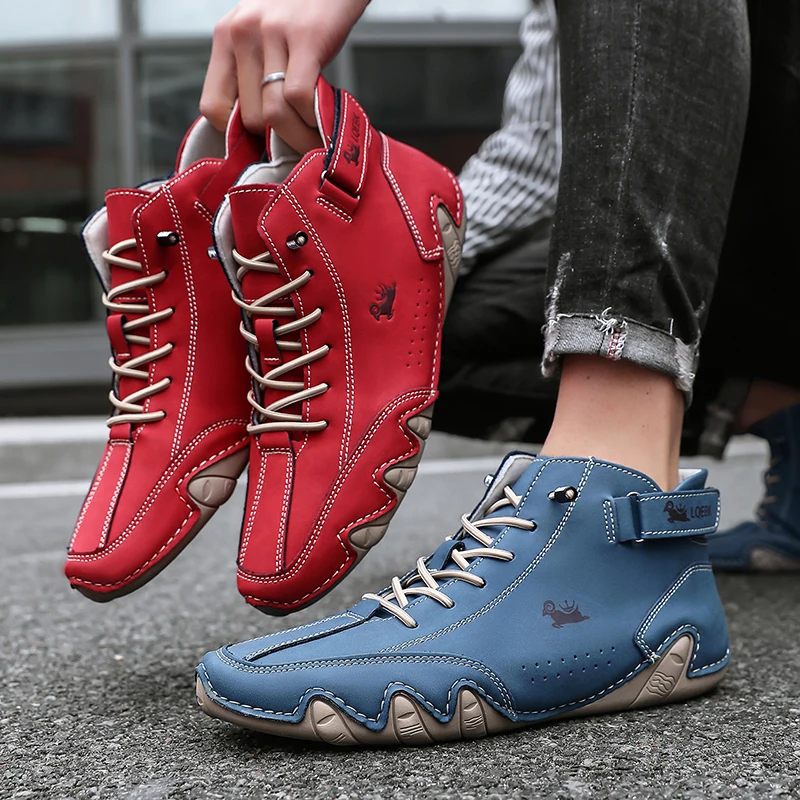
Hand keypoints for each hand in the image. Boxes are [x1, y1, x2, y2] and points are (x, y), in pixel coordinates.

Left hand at [201, 0, 369, 151]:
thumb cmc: (304, 12)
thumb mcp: (263, 36)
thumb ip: (253, 73)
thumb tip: (258, 131)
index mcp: (226, 36)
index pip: (212, 107)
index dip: (238, 135)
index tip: (264, 140)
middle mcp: (242, 32)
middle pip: (250, 118)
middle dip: (277, 138)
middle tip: (299, 138)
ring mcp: (272, 32)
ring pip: (273, 113)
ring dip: (298, 136)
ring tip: (313, 135)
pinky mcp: (306, 36)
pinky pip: (299, 96)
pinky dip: (313, 118)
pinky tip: (323, 117)